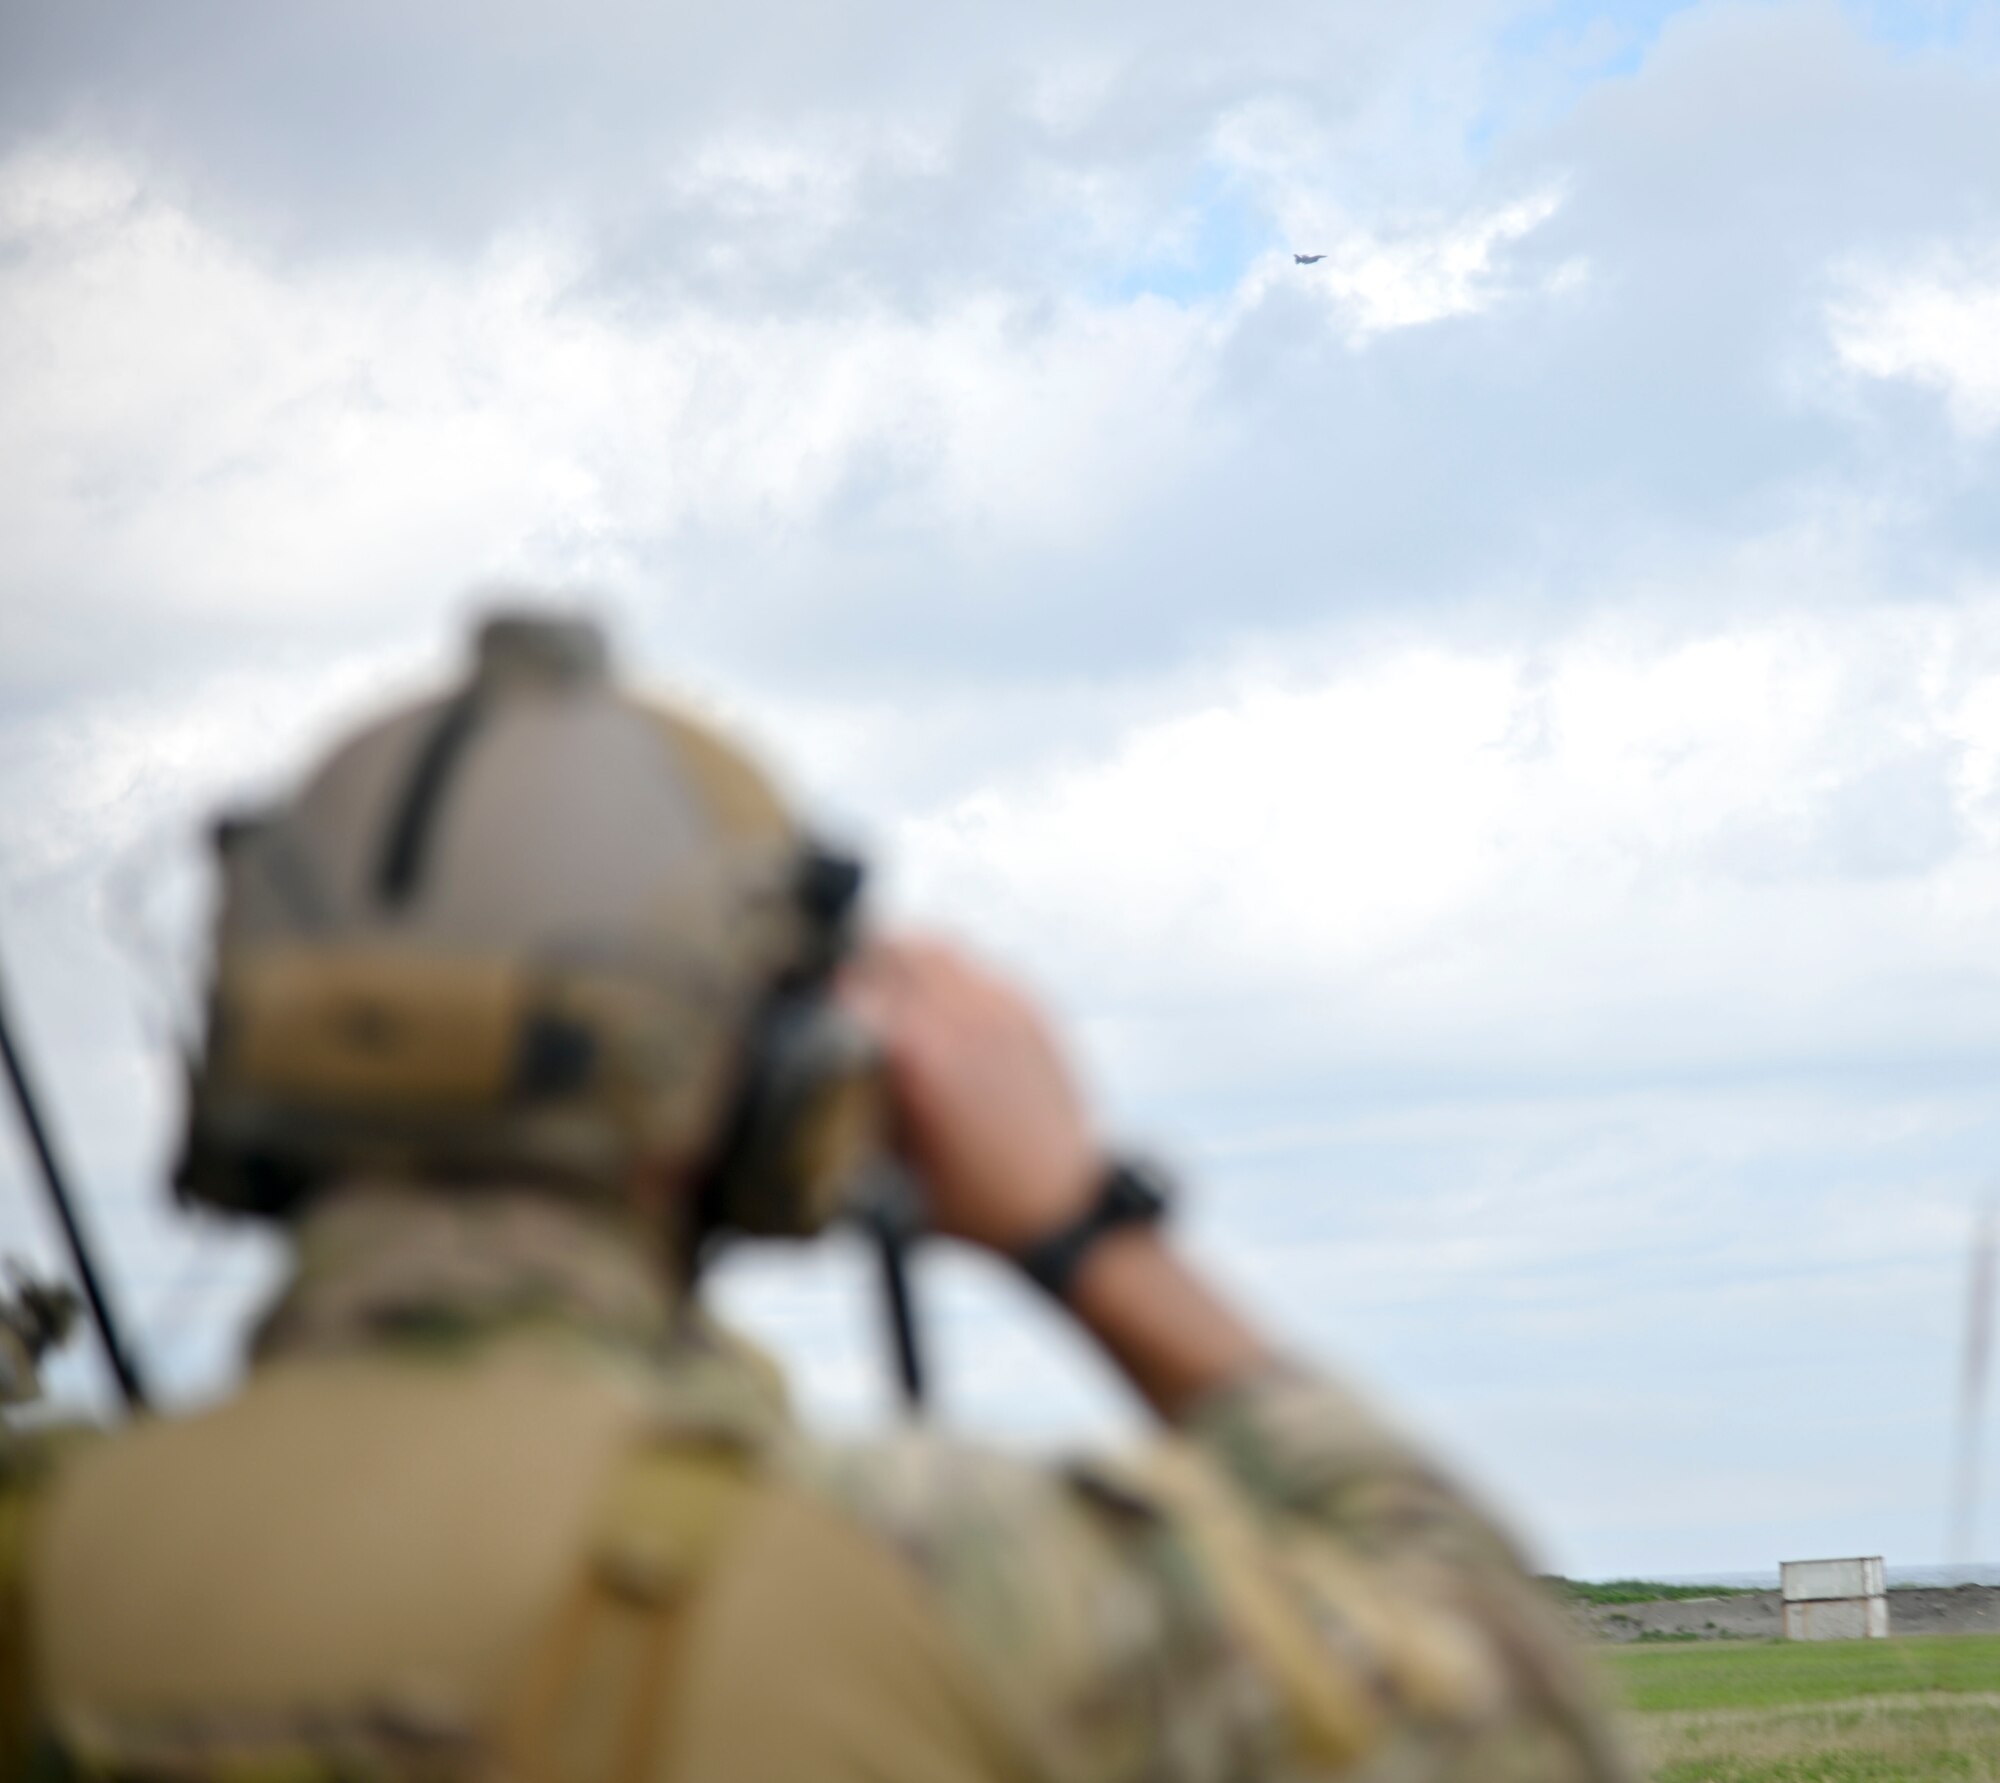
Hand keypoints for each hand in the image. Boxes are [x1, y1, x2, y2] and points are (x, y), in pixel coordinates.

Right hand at [840, 935, 1099, 1254]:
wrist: (1061, 1209)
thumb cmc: (967, 1203)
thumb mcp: (887, 1167)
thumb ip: (847, 1106)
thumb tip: (812, 1061)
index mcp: (916, 1054)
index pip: (847, 986)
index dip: (817, 992)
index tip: (802, 1003)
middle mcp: (957, 1017)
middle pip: (887, 951)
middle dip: (856, 963)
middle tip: (838, 984)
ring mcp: (999, 1006)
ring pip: (933, 949)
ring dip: (901, 958)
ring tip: (882, 981)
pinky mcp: (1029, 1008)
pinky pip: (974, 967)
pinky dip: (944, 974)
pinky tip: (933, 1002)